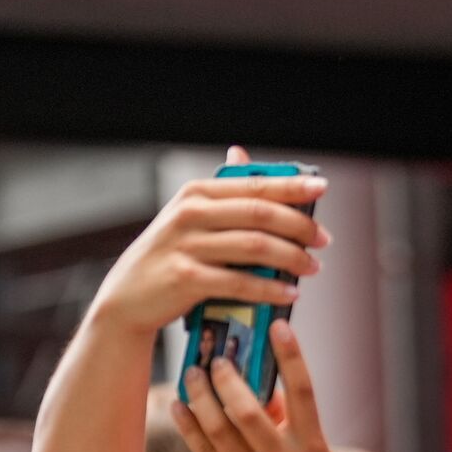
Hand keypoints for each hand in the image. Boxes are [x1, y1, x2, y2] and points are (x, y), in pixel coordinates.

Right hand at [90, 145, 326, 337]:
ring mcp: (187, 246)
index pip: (253, 185)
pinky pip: (240, 282)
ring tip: (313, 267)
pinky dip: (270, 288)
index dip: (291, 186)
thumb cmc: (171, 255)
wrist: (128, 298)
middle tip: (323, 240)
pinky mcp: (186, 279)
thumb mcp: (191, 217)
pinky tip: (290, 293)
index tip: (322, 188)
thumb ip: (223, 193)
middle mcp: (190, 214)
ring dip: (291, 258)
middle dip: (299, 226)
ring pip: (254, 247)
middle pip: (260, 214)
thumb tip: (242, 153)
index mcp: (197, 193)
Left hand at [174, 321, 349, 451]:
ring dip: (201, 397)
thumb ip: (292, 421)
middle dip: (227, 379)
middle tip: (215, 358)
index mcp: (314, 447)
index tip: (279, 326)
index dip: (292, 356)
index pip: (304, 393)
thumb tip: (265, 384)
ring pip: (219, 431)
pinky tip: (180, 406)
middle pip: (248, 411)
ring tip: (192, 374)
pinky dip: (190, 427)